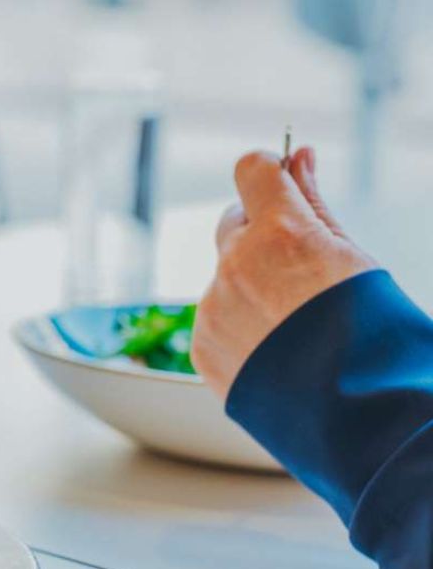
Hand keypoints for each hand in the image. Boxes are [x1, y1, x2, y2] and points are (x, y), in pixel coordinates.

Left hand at [192, 147, 376, 397]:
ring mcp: (212, 307)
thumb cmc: (367, 328)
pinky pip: (214, 318)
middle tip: (296, 265)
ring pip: (224, 277)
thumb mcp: (350, 255)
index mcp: (280, 233)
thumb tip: (299, 156)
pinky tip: (273, 349)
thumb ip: (313, 204)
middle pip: (231, 223)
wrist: (356, 411)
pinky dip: (238, 326)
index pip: (252, 170)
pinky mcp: (200, 345)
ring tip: (293, 325)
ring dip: (249, 287)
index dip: (266, 174)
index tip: (278, 183)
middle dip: (257, 233)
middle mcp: (235, 265)